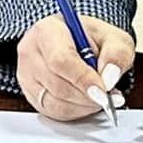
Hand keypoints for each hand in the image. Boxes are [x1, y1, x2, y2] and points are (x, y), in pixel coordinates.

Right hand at [16, 14, 133, 120]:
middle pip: (57, 85)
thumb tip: (108, 78)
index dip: (83, 79)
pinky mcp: (30, 94)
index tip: (103, 91)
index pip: (60, 60)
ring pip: (55, 103)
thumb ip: (117, 54)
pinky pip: (53, 113)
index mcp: (47, 30)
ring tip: (100, 96)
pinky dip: (75, 112)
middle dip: (87, 96)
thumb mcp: (114, 38)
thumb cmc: (91, 38)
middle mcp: (30, 51)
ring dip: (83, 106)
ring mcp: (26, 75)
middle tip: (109, 96)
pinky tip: (86, 101)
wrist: (77, 43)